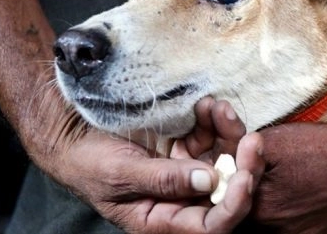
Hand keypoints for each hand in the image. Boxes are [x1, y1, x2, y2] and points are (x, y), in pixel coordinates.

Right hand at [37, 96, 263, 233]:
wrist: (74, 133)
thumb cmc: (90, 162)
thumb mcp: (121, 174)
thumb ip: (164, 180)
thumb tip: (209, 181)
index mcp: (164, 219)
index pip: (211, 225)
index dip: (234, 205)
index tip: (244, 176)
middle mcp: (182, 199)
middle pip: (228, 191)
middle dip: (245, 166)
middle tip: (253, 140)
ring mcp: (187, 171)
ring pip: (225, 158)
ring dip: (230, 134)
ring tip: (219, 108)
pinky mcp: (186, 146)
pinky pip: (212, 135)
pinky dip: (215, 120)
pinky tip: (208, 105)